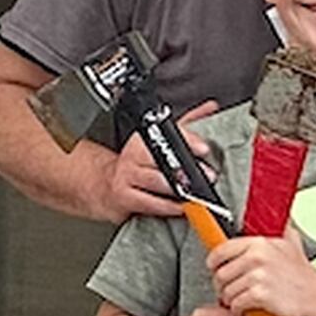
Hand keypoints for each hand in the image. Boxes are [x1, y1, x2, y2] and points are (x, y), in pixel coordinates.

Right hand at [97, 99, 218, 222]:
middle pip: (162, 159)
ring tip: (196, 194)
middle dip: (188, 169)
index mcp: (144, 138)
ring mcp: (128, 177)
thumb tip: (210, 108)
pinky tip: (181, 208)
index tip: (205, 148)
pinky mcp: (125, 198)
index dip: (188, 140)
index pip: (168, 135)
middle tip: (208, 175)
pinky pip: (150, 203)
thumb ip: (187, 123)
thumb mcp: (161, 139)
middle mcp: (134, 155)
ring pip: (156, 181)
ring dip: (179, 189)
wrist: (105, 184)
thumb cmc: (138, 163)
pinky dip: (168, 207)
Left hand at [206, 227, 315, 315]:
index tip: (215, 269)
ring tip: (240, 301)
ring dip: (230, 301)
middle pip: (220, 274)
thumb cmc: (302, 273)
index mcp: (259, 243)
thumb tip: (273, 215)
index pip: (221, 251)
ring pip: (227, 292)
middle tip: (229, 291)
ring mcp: (258, 276)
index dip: (214, 263)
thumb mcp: (290, 242)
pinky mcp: (259, 295)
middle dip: (222, 286)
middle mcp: (256, 257)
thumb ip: (278, 228)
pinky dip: (238, 311)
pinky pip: (236, 305)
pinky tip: (246, 311)